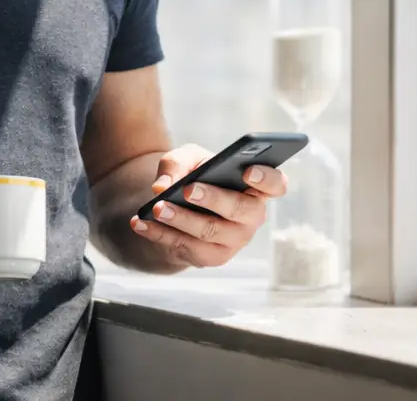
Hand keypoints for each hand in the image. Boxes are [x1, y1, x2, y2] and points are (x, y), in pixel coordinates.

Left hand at [129, 143, 287, 268]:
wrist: (180, 204)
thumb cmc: (195, 175)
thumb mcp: (187, 158)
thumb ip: (177, 163)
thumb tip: (162, 186)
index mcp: (256, 187)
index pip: (276, 185)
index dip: (267, 179)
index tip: (247, 171)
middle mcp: (252, 216)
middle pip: (241, 210)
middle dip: (214, 199)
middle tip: (187, 189)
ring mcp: (235, 240)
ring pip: (210, 232)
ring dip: (181, 219)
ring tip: (156, 207)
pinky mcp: (213, 257)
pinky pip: (187, 248)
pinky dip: (161, 234)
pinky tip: (140, 223)